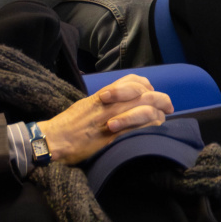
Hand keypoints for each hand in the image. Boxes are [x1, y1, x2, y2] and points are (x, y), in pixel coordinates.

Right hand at [37, 74, 174, 166]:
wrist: (51, 140)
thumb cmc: (66, 126)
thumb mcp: (86, 106)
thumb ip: (104, 103)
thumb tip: (121, 104)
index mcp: (103, 96)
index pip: (133, 81)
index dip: (148, 86)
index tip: (155, 95)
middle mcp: (109, 103)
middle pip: (144, 92)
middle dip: (161, 99)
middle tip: (168, 108)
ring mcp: (110, 117)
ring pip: (144, 107)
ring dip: (157, 112)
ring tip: (162, 118)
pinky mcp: (110, 134)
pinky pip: (137, 126)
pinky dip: (149, 126)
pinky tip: (153, 129)